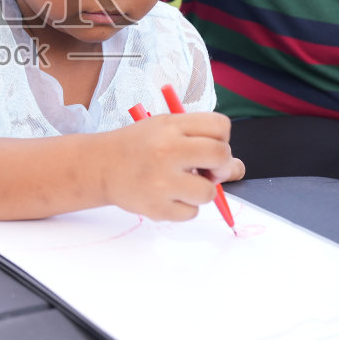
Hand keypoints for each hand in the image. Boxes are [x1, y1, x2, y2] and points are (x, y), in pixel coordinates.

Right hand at [107, 112, 240, 221]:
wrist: (100, 166)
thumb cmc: (139, 146)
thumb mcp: (167, 131)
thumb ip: (202, 142)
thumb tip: (237, 168)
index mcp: (171, 126)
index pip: (220, 126)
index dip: (222, 139)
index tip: (210, 147)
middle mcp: (166, 150)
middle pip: (221, 156)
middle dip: (220, 166)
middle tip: (207, 171)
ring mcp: (161, 181)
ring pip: (208, 192)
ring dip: (200, 191)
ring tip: (180, 185)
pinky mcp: (156, 207)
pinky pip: (191, 213)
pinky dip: (184, 208)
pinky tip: (167, 196)